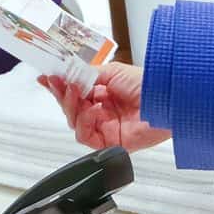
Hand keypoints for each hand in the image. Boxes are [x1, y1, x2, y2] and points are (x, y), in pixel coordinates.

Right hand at [39, 62, 169, 151]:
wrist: (166, 100)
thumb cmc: (148, 84)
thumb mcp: (113, 71)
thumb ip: (88, 75)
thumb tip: (69, 74)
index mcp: (103, 93)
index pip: (75, 92)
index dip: (59, 86)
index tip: (47, 77)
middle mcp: (102, 111)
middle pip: (71, 108)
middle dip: (62, 94)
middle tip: (58, 83)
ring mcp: (105, 127)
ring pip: (74, 122)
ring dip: (71, 106)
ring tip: (77, 93)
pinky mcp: (109, 142)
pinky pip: (85, 136)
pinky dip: (85, 122)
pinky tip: (94, 110)